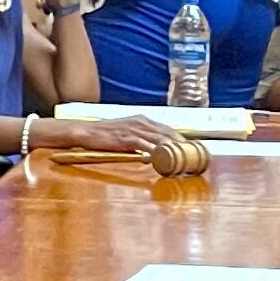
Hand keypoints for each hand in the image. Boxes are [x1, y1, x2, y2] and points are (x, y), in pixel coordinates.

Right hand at [67, 113, 188, 160]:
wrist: (86, 132)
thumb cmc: (105, 135)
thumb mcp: (126, 134)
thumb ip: (141, 140)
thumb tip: (153, 154)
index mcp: (143, 120)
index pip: (168, 130)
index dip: (181, 140)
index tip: (192, 150)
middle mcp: (141, 122)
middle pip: (168, 134)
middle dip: (182, 146)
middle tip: (193, 157)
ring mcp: (134, 130)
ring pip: (160, 139)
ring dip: (173, 150)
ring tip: (184, 159)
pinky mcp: (126, 138)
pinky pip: (145, 145)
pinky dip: (156, 152)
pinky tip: (163, 159)